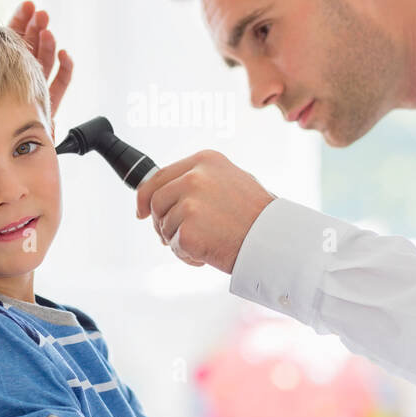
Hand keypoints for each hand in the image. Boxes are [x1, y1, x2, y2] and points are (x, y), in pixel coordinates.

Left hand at [9, 0, 73, 116]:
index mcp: (0, 69)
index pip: (12, 39)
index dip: (20, 20)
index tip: (27, 4)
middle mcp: (18, 77)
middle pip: (31, 46)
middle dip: (37, 27)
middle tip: (40, 13)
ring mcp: (33, 89)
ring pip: (45, 61)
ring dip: (49, 44)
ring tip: (48, 30)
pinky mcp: (47, 104)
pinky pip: (60, 84)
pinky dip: (65, 68)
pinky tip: (64, 55)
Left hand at [134, 150, 274, 273]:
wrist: (274, 240)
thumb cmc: (256, 215)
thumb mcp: (230, 181)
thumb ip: (200, 180)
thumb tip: (169, 190)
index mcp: (204, 160)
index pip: (160, 176)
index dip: (146, 196)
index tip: (141, 211)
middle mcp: (194, 177)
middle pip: (155, 200)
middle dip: (160, 221)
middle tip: (174, 236)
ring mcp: (189, 203)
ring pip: (164, 225)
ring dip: (178, 239)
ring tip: (207, 242)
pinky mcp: (187, 230)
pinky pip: (174, 246)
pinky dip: (188, 255)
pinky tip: (208, 253)